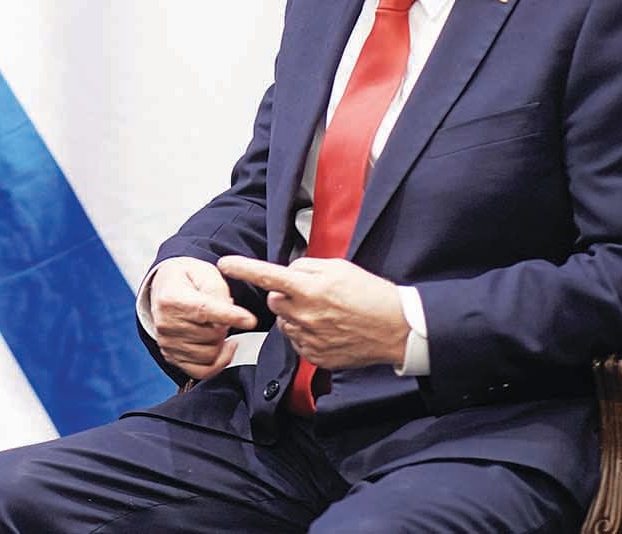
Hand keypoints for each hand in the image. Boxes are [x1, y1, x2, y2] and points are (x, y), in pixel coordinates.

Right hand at [149, 257, 259, 379]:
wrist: (165, 287)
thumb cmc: (187, 279)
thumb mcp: (204, 272)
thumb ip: (218, 290)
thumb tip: (232, 314)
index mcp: (172, 298)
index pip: (205, 311)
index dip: (230, 316)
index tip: (250, 320)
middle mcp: (166, 323)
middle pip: (211, 336)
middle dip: (224, 326)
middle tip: (221, 314)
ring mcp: (168, 343)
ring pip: (210, 355)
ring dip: (220, 343)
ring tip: (216, 327)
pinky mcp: (172, 357)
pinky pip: (202, 371)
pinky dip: (218, 363)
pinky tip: (222, 348)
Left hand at [216, 255, 407, 370]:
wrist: (397, 328)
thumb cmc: (370, 294)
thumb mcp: (339, 268)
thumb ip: (307, 268)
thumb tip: (288, 273)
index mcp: (309, 289)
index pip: (267, 276)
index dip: (243, 268)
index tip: (224, 263)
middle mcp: (305, 315)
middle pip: (275, 301)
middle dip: (285, 296)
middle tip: (311, 294)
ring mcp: (310, 338)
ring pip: (285, 323)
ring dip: (295, 316)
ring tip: (325, 314)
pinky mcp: (316, 357)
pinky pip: (297, 342)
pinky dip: (306, 335)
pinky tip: (328, 330)